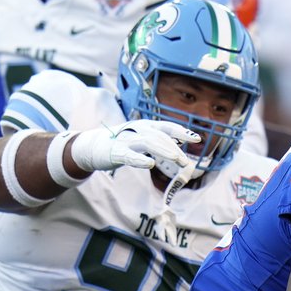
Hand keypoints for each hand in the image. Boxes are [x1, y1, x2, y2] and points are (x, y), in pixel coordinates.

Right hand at [69, 119, 199, 173]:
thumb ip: (158, 143)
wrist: (93, 146)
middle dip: (174, 148)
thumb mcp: (142, 140)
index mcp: (145, 126)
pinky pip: (129, 155)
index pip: (167, 127)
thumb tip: (180, 148)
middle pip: (159, 136)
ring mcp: (126, 140)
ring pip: (148, 142)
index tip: (197, 139)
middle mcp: (137, 129)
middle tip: (185, 161)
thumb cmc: (122, 143)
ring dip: (164, 151)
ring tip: (176, 159)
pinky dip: (140, 159)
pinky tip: (150, 164)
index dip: (182, 132)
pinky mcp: (116, 152)